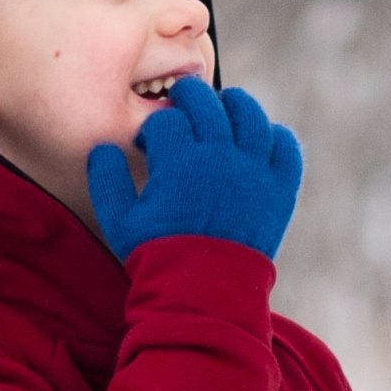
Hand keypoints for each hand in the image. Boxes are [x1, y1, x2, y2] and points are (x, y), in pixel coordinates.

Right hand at [87, 76, 303, 263]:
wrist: (205, 293)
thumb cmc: (158, 256)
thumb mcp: (119, 220)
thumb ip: (106, 179)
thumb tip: (103, 148)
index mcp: (179, 161)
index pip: (166, 119)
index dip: (154, 127)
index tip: (150, 144)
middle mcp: (221, 157)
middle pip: (207, 102)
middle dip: (189, 96)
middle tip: (182, 102)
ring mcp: (255, 172)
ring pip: (251, 116)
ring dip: (236, 104)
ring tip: (225, 105)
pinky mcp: (280, 190)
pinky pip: (286, 148)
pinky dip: (276, 136)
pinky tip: (262, 137)